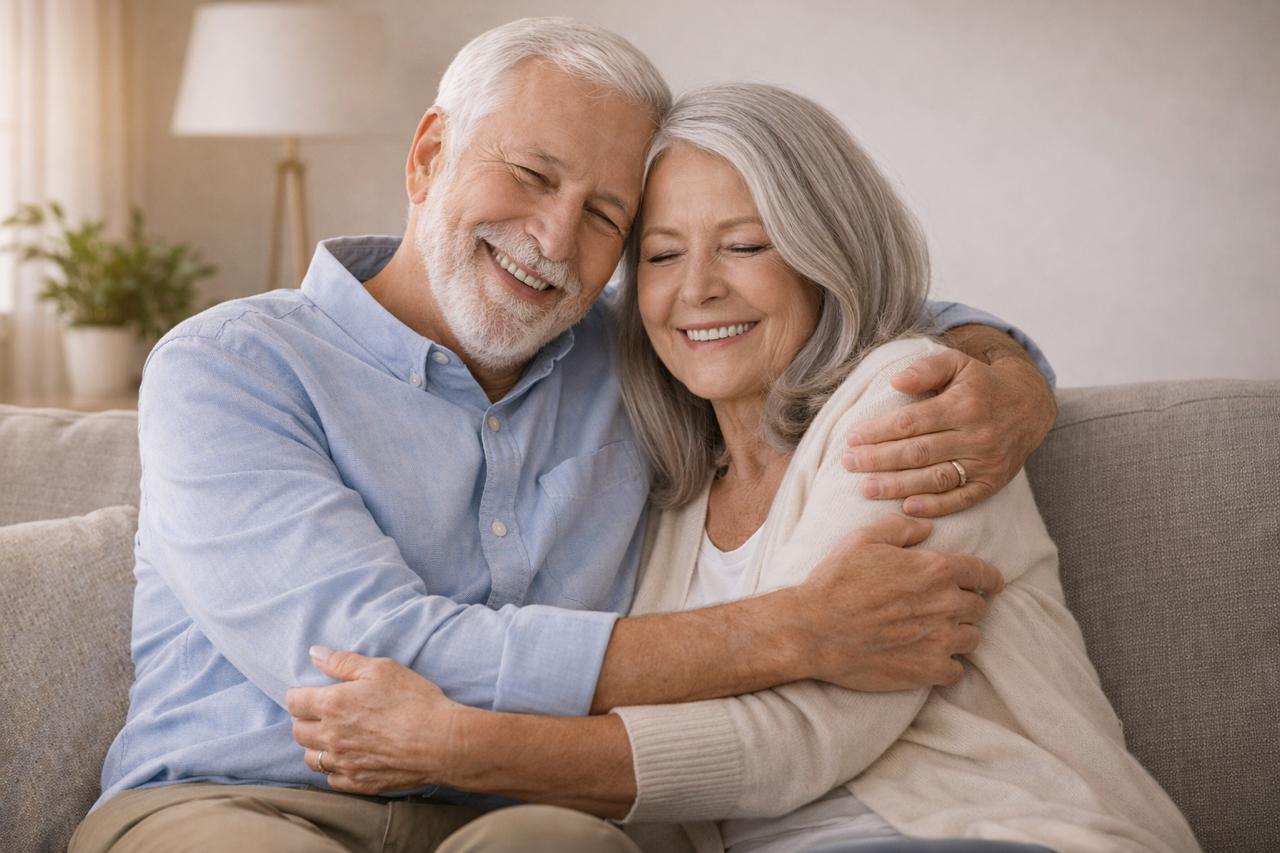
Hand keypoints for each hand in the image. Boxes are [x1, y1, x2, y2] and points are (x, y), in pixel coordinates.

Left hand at [286, 647, 462, 794]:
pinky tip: (348, 758)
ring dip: (316, 746)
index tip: (311, 692)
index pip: (294, 701)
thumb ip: (343, 662)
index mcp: (332, 705)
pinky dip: (334, 768)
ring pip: (310, 758)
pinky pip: (331, 778)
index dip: (300, 695)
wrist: (441, 742)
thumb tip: (314, 653)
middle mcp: (330, 736)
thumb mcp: (381, 669)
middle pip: (298, 731)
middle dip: (305, 720)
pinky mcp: (358, 782)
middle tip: (323, 713)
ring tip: (333, 737)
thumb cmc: (414, 700)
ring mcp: (343, 763)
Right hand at [793, 514, 1003, 690]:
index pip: (983, 574)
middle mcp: (946, 605)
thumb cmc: (836, 581)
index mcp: (936, 570)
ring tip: (937, 633)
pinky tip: (928, 657)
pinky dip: (946, 664)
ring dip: (958, 634)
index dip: (988, 578)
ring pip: (971, 638)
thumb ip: (901, 527)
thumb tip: (926, 527)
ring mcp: (940, 640)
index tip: (989, 584)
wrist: (813, 629)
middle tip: (946, 608)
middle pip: (979, 608)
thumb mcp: (863, 538)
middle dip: (967, 605)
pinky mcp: (928, 670)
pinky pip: (956, 670)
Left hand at [843, 334, 1056, 516]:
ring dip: (897, 486)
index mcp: (962, 406)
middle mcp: (974, 436)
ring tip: (866, 489)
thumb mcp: (957, 363)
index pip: (911, 423)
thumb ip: (926, 369)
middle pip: (917, 452)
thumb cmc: (981, 384)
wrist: (1030, 405)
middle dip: (878, 460)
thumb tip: (895, 381)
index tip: (851, 438)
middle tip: (848, 464)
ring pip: (935, 478)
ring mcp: (984, 462)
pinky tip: (907, 507)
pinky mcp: (991, 482)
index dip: (878, 432)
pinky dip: (934, 506)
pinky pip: (961, 499)